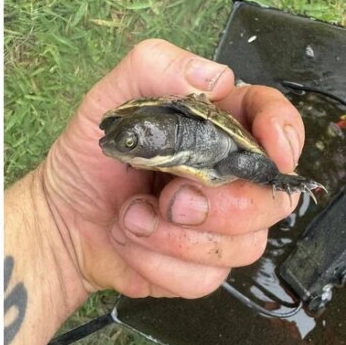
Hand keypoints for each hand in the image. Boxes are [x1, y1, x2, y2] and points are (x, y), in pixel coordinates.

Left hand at [39, 39, 302, 298]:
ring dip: (176, 238)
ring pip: (244, 246)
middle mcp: (232, 177)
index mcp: (219, 128)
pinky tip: (133, 241)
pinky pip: (206, 277)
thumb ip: (155, 67)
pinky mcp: (203, 268)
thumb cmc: (88, 158)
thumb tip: (215, 77)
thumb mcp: (108, 101)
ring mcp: (222, 227)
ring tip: (133, 216)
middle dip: (219, 206)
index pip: (277, 121)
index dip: (285, 134)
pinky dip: (159, 263)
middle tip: (169, 199)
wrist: (60, 219)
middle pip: (272, 199)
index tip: (273, 150)